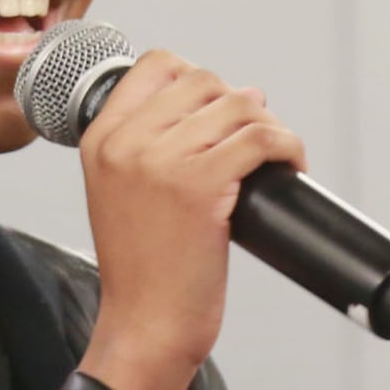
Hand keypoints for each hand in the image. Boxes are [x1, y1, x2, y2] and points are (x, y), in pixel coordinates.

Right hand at [70, 50, 302, 389]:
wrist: (145, 325)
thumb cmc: (143, 269)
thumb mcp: (123, 192)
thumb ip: (154, 144)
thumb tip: (239, 95)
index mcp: (99, 140)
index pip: (155, 65)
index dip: (197, 78)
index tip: (217, 109)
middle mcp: (125, 143)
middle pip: (204, 80)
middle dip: (239, 104)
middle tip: (253, 139)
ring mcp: (161, 160)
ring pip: (238, 106)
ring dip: (269, 126)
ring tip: (275, 155)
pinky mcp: (201, 184)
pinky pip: (260, 139)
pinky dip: (286, 147)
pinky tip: (290, 167)